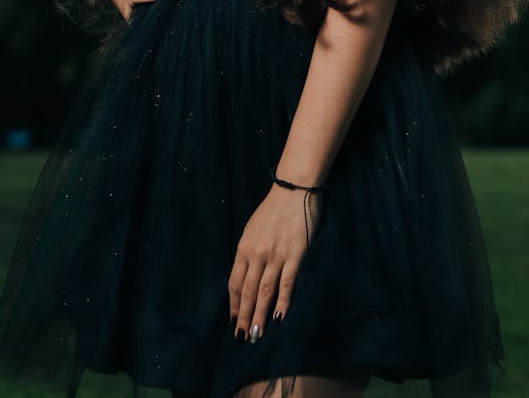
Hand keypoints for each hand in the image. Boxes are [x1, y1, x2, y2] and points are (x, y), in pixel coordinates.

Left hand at [228, 182, 323, 342]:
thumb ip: (249, 252)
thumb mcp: (253, 229)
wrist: (294, 190)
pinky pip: (287, 284)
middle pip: (247, 291)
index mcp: (244, 247)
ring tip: (257, 335)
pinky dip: (282, 302)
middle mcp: (257, 253)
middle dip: (244, 317)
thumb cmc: (273, 209)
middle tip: (242, 338)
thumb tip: (246, 276)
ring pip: (265, 292)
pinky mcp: (295, 255)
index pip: (235, 282)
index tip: (234, 320)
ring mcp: (276, 255)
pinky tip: (279, 317)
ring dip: (260, 316)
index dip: (233, 304)